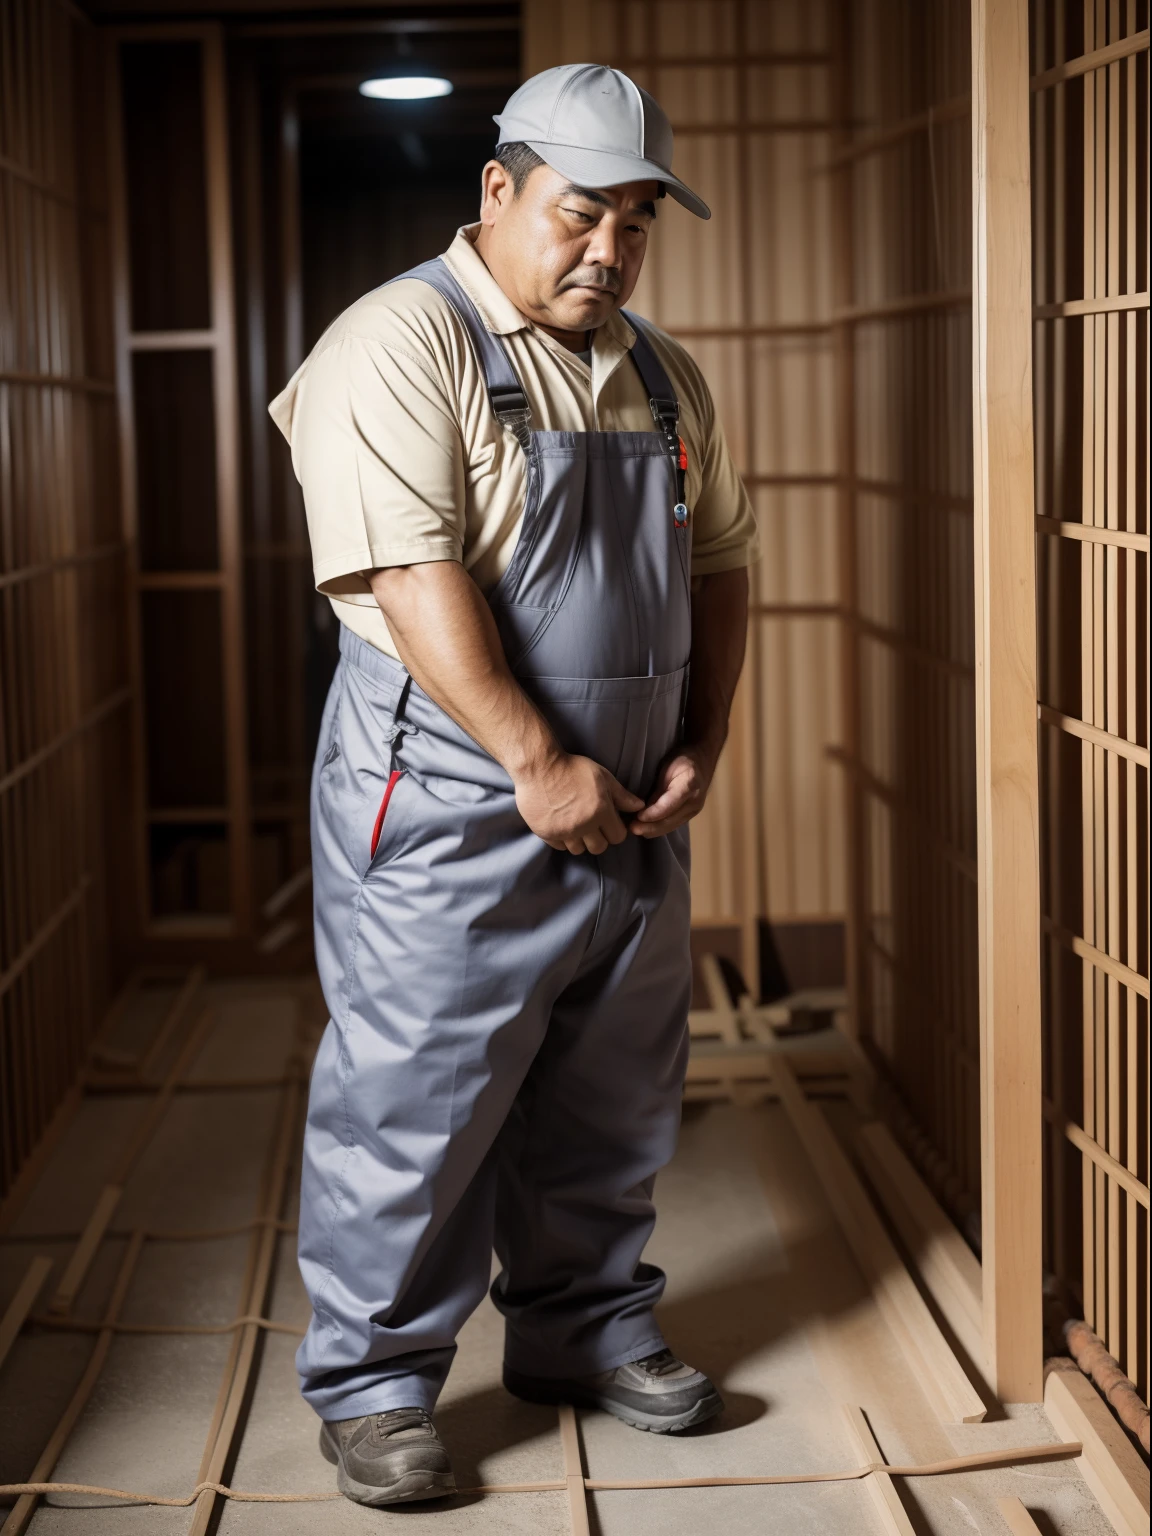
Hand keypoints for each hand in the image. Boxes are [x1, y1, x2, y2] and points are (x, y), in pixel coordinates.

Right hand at [514, 752, 643, 854]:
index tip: (610, 822)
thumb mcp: (602, 776)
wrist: (538, 767)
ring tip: (577, 825)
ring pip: (579, 849)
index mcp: (601, 811)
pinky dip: (564, 839)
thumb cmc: (572, 768)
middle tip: (593, 825)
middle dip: (600, 838)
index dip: (616, 830)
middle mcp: (584, 825)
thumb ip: (622, 795)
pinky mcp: (547, 833)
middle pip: (599, 848)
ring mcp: (564, 831)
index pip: (618, 837)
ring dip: (581, 840)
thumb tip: (640, 807)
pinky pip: (561, 846)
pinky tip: (563, 825)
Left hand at [630, 745, 717, 837]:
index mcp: (689, 784)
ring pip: (671, 826)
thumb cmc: (680, 760)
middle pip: (670, 820)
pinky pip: (673, 825)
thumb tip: (642, 808)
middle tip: (632, 829)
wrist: (701, 762)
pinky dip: (659, 829)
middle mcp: (695, 801)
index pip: (668, 805)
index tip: (636, 817)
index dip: (652, 814)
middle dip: (650, 827)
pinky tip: (647, 830)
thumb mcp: (666, 768)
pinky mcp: (691, 816)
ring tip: (636, 830)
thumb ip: (658, 789)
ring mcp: (695, 810)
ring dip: (653, 831)